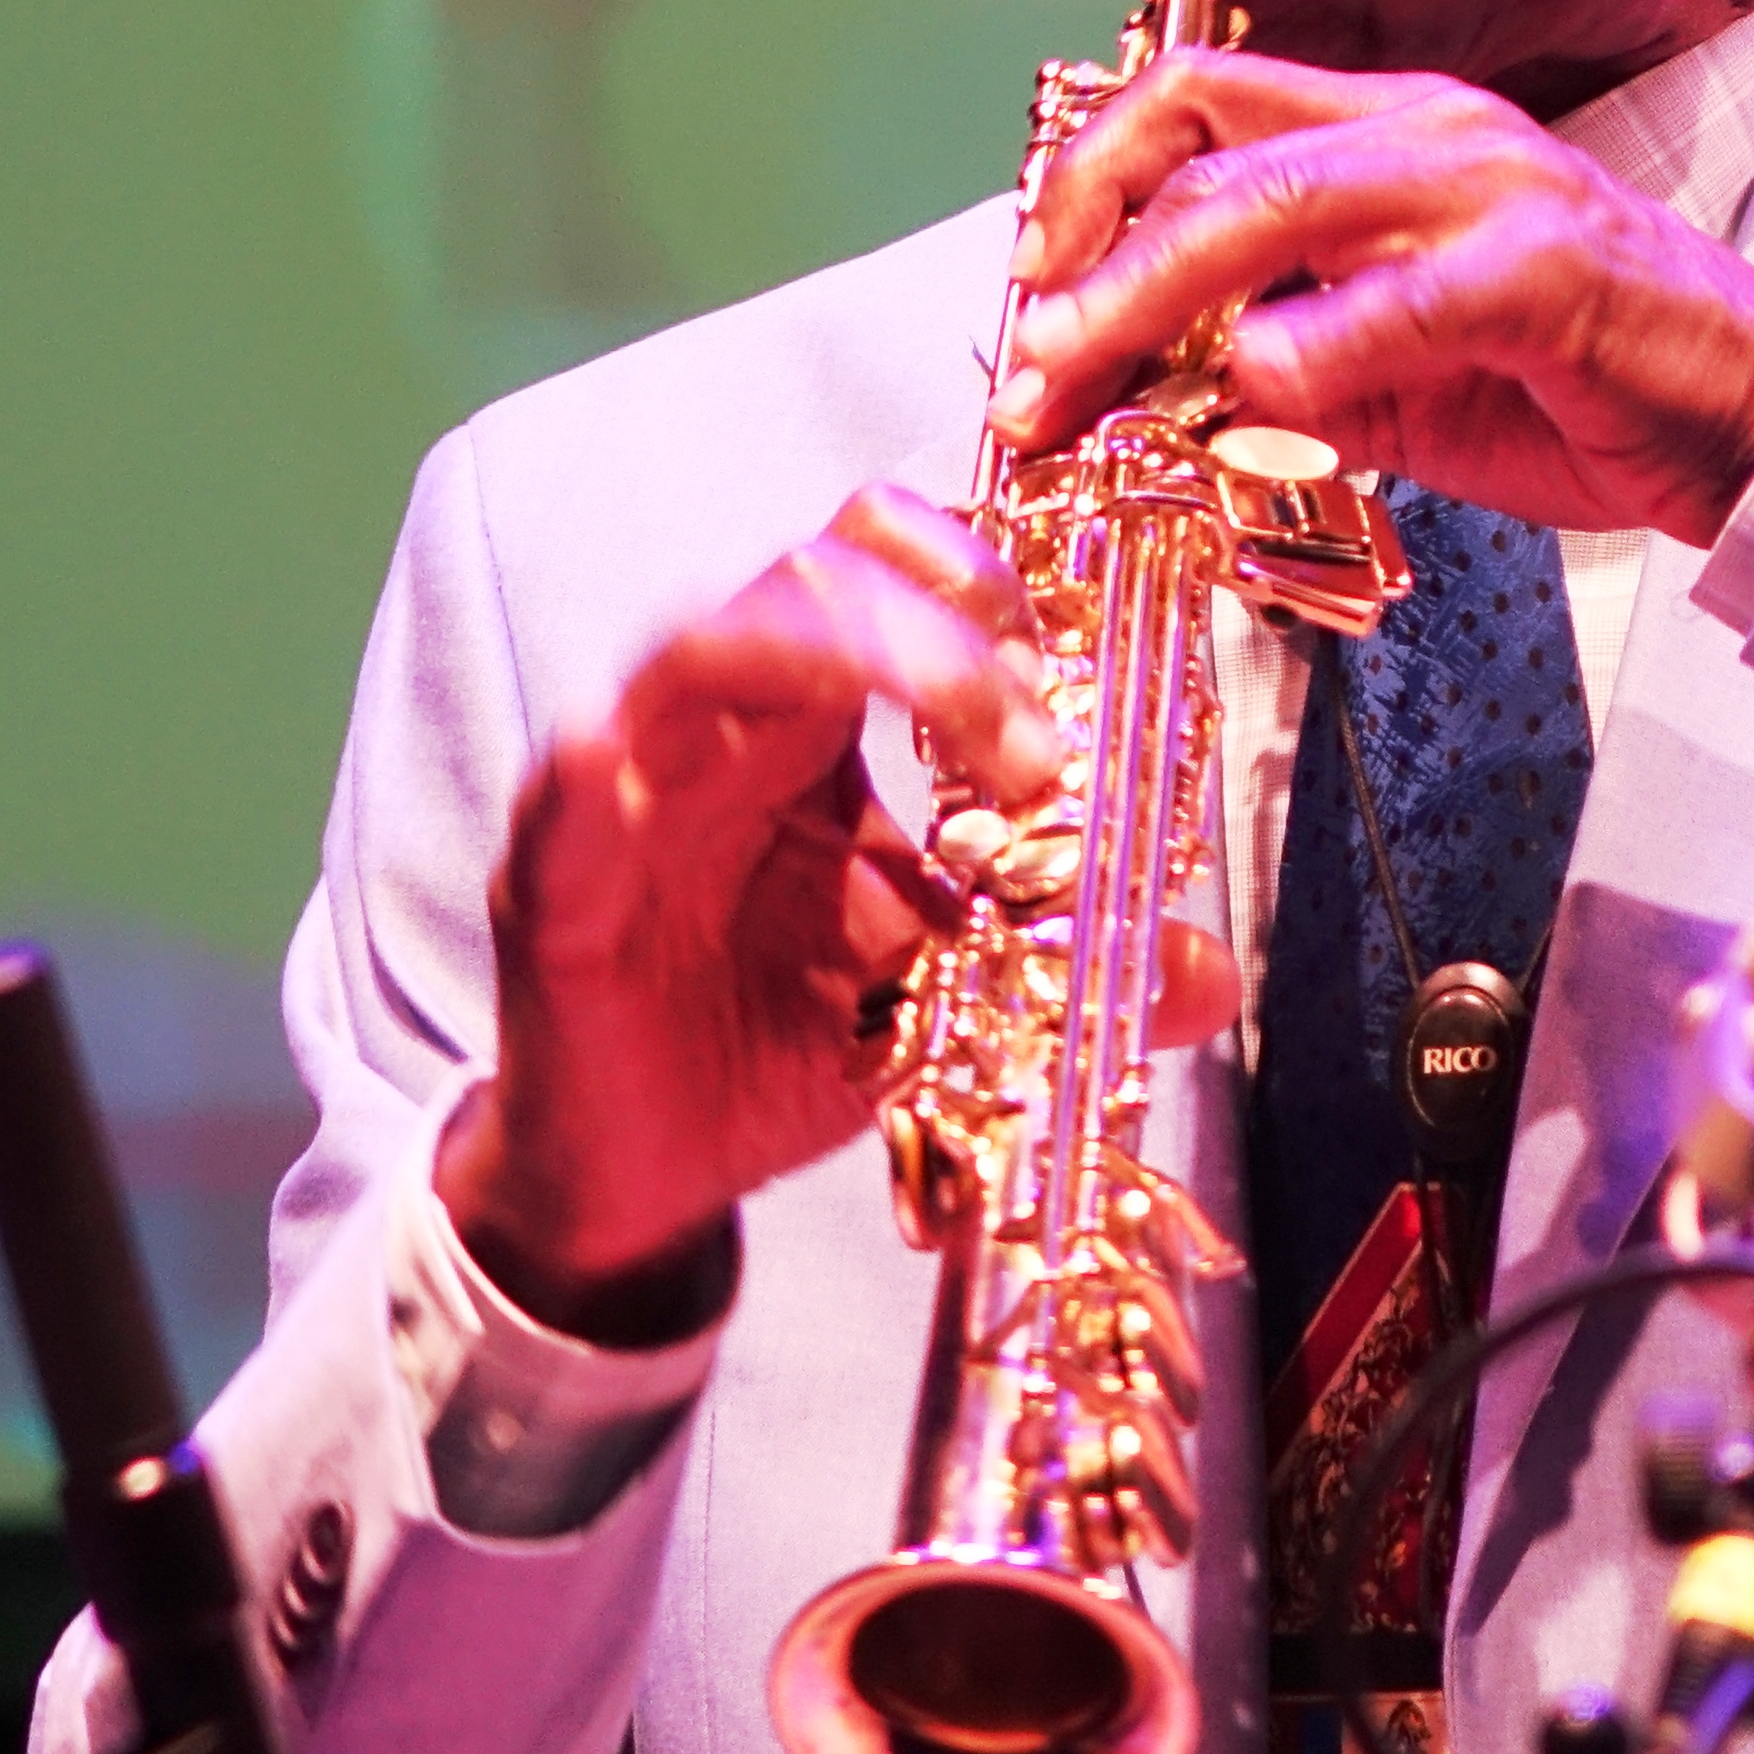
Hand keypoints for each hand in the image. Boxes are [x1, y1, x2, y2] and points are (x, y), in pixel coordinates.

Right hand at [441, 484, 1239, 1342]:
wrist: (642, 1178)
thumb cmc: (771, 1053)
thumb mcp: (944, 1009)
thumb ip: (1057, 966)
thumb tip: (1200, 971)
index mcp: (807, 731)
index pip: (876, 574)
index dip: (975, 585)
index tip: (1073, 676)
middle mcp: (717, 729)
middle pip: (808, 578)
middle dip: (939, 624)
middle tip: (1041, 740)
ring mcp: (625, 788)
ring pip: (702, 648)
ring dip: (836, 658)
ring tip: (964, 724)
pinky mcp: (553, 876)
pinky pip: (572, 788)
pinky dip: (617, 763)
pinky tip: (652, 759)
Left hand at [994, 50, 1753, 542]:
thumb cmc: (1581, 392)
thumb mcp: (1392, 383)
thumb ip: (1279, 367)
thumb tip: (1147, 394)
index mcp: (1387, 135)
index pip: (1197, 98)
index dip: (1090, 176)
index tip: (1030, 278)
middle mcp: (1430, 133)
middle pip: (1206, 145)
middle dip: (1087, 252)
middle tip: (1027, 357)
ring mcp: (1494, 192)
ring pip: (1275, 204)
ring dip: (1154, 296)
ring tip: (1086, 376)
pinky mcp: (1552, 273)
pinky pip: (1405, 297)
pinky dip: (1315, 343)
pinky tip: (1254, 391)